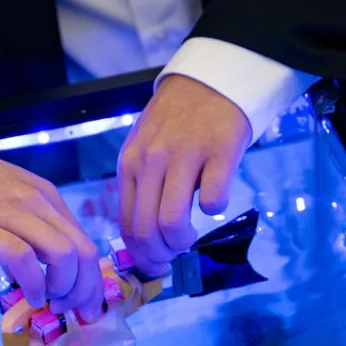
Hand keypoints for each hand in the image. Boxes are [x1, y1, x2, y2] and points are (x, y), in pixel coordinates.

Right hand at [0, 144, 103, 317]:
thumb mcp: (10, 202)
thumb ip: (29, 233)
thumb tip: (35, 275)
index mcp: (48, 198)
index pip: (85, 243)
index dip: (92, 281)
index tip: (86, 305)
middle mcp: (39, 203)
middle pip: (83, 253)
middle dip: (84, 290)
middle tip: (71, 311)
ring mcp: (13, 213)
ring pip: (63, 255)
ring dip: (63, 289)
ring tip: (48, 303)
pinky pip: (24, 259)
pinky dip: (33, 285)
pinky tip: (28, 296)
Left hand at [118, 74, 251, 274]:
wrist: (209, 80)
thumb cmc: (176, 122)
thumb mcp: (144, 149)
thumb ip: (141, 186)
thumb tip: (143, 238)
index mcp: (130, 165)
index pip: (127, 224)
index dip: (140, 254)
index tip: (155, 264)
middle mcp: (151, 162)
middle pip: (147, 229)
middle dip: (160, 255)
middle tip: (173, 256)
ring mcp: (184, 156)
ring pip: (172, 221)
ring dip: (183, 241)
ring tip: (192, 237)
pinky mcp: (219, 151)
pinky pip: (212, 198)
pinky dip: (215, 209)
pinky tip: (216, 200)